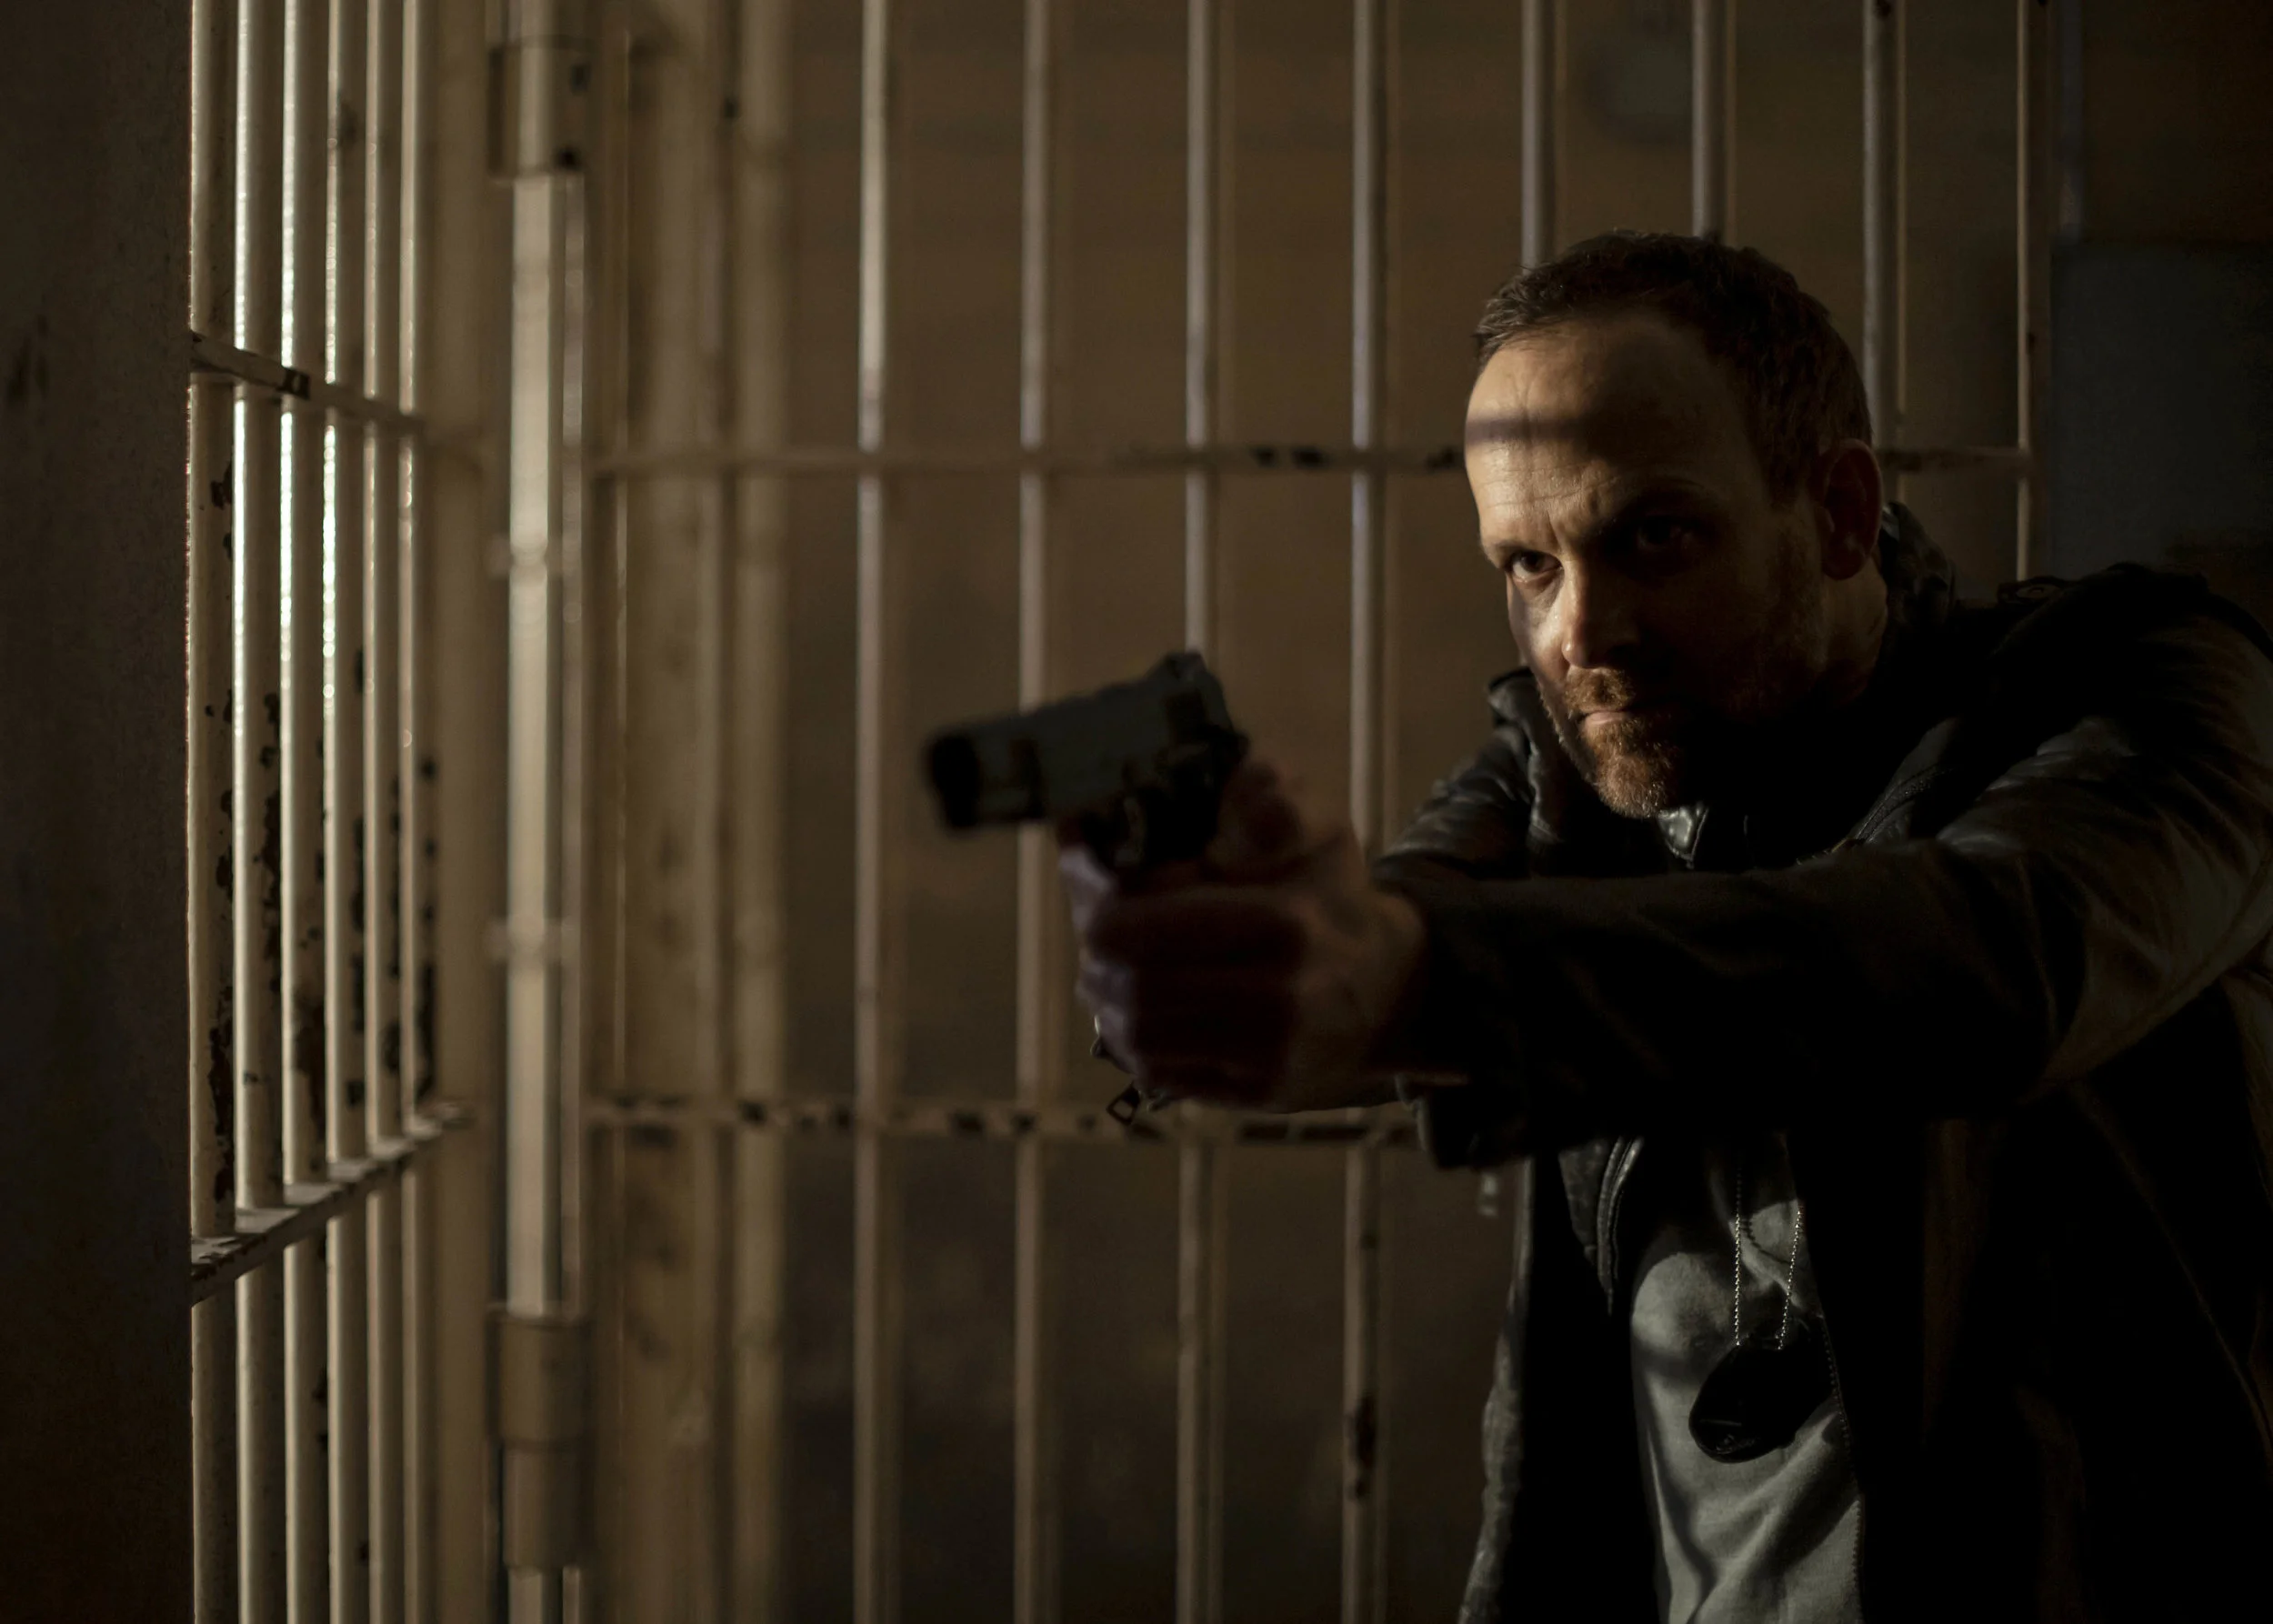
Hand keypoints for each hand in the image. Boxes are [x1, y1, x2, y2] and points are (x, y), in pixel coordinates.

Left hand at [1060, 758, 1427, 1111]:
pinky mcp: (1259, 1093)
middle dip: (1096, 947)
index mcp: (1282, 922)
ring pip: (1137, 1031)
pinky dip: (1133, 1040)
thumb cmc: (1330, 894)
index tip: (1088, 868)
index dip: (1097, 890)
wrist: (1388, 989)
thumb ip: (1262, 792)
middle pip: (1129, 980)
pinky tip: (1139, 1011)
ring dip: (1107, 996)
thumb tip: (1181, 791)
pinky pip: (1162, 1072)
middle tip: (1093, 927)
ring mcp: (1269, 1054)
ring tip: (1108, 970)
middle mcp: (1278, 996)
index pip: (1135, 919)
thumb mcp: (1314, 823)